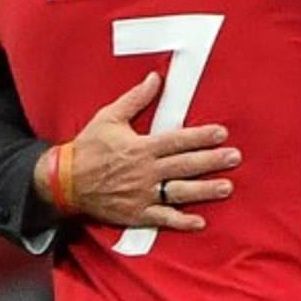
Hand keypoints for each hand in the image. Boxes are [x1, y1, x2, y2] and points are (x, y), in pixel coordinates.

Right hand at [43, 72, 241, 230]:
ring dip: (204, 190)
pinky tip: (199, 221)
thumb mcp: (109, 117)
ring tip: (226, 187)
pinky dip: (181, 221)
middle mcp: (145, 172)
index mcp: (141, 147)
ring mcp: (142, 194)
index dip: (201, 136)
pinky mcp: (136, 213)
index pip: (177, 140)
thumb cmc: (89, 147)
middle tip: (234, 157)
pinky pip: (162, 219)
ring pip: (179, 192)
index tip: (221, 133)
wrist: (65, 182)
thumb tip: (156, 78)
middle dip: (211, 161)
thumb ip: (135, 99)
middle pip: (184, 165)